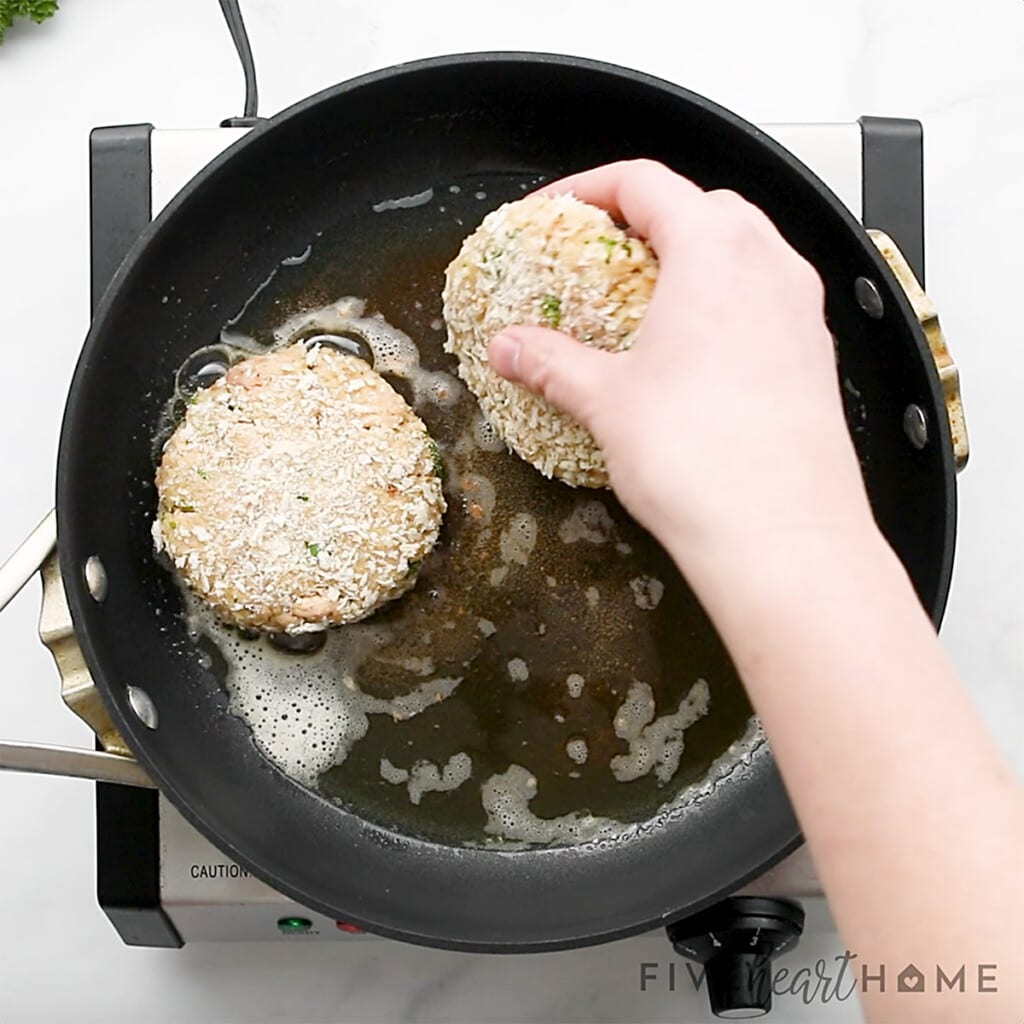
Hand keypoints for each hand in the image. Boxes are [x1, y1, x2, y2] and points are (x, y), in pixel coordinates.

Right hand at [487, 159, 876, 581]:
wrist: (783, 537)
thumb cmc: (705, 461)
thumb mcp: (606, 401)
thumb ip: (549, 362)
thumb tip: (511, 347)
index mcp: (714, 251)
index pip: (645, 182)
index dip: (587, 188)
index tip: (554, 213)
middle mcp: (770, 266)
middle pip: (702, 205)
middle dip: (644, 217)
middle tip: (598, 253)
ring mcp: (801, 310)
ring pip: (743, 250)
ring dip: (690, 259)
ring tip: (644, 302)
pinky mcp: (814, 356)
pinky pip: (765, 301)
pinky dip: (723, 303)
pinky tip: (692, 353)